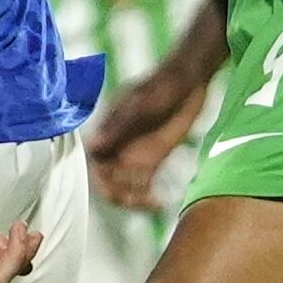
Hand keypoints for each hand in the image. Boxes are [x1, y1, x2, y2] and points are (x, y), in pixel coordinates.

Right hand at [86, 58, 206, 211]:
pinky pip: (146, 182)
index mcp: (110, 130)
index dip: (101, 180)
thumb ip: (120, 127)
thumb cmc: (164, 86)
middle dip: (118, 194)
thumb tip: (92, 146)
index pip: (96, 161)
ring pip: (126, 183)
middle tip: (135, 204)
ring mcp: (137, 150)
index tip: (115, 193)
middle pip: (108, 177)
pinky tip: (162, 201)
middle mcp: (120, 143)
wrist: (190, 78)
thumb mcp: (143, 106)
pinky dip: (150, 194)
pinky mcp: (155, 156)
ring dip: (134, 197)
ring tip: (152, 204)